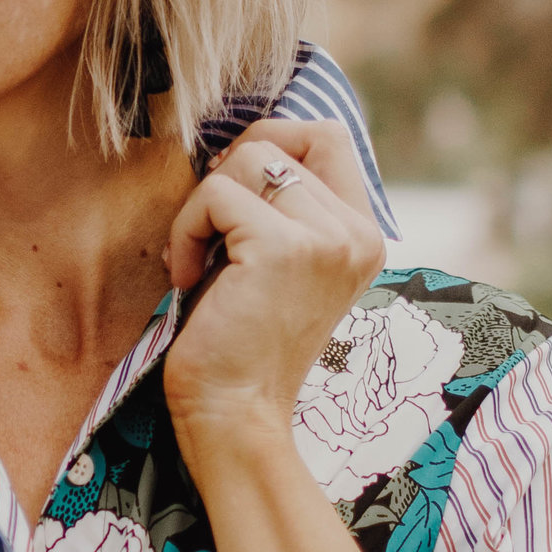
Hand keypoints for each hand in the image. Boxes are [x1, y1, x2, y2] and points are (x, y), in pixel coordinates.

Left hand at [161, 119, 386, 456]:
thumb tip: (239, 145)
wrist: (235, 416)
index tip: (235, 190)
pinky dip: (187, 229)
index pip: (329, 136)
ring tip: (199, 260)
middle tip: (211, 228)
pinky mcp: (283, 248)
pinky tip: (188, 278)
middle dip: (229, 172)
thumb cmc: (239, 342)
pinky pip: (216, 195)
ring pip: (247, 160)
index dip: (273, 140)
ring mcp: (326, 239)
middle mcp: (356, 233)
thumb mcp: (275, 262)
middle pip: (283, 139)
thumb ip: (280, 206)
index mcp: (364, 236)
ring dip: (203, 205)